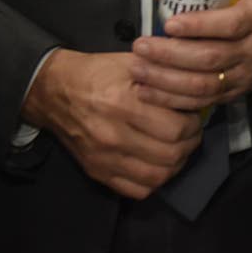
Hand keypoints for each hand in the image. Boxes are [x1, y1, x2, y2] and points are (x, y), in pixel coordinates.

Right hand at [21, 49, 201, 198]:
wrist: (56, 91)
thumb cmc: (98, 72)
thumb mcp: (132, 62)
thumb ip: (164, 73)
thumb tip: (196, 86)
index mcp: (123, 104)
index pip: (175, 128)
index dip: (193, 124)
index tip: (195, 114)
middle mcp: (112, 136)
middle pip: (169, 155)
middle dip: (190, 144)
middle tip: (192, 132)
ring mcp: (104, 158)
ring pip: (156, 177)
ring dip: (176, 164)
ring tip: (180, 148)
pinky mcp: (97, 172)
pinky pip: (136, 190)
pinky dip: (154, 181)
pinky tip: (159, 163)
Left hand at [130, 0, 251, 109]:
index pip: (229, 25)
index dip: (198, 26)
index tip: (169, 23)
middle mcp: (251, 50)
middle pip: (210, 57)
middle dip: (170, 54)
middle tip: (141, 46)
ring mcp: (242, 76)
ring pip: (202, 85)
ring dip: (165, 79)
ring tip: (138, 68)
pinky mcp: (233, 95)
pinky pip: (200, 102)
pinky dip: (170, 99)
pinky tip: (146, 91)